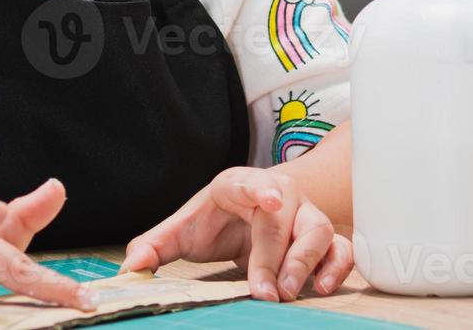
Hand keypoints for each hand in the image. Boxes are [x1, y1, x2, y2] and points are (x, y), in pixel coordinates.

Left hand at [121, 167, 352, 301]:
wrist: (255, 211)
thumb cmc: (218, 219)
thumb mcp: (184, 229)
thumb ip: (156, 245)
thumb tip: (131, 267)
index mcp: (238, 185)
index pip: (248, 182)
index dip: (258, 189)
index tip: (269, 200)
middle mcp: (277, 193)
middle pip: (284, 218)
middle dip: (276, 256)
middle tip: (266, 291)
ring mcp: (304, 213)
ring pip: (318, 230)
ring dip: (306, 262)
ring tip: (290, 291)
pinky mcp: (323, 237)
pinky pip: (341, 248)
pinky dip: (336, 267)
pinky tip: (321, 286)